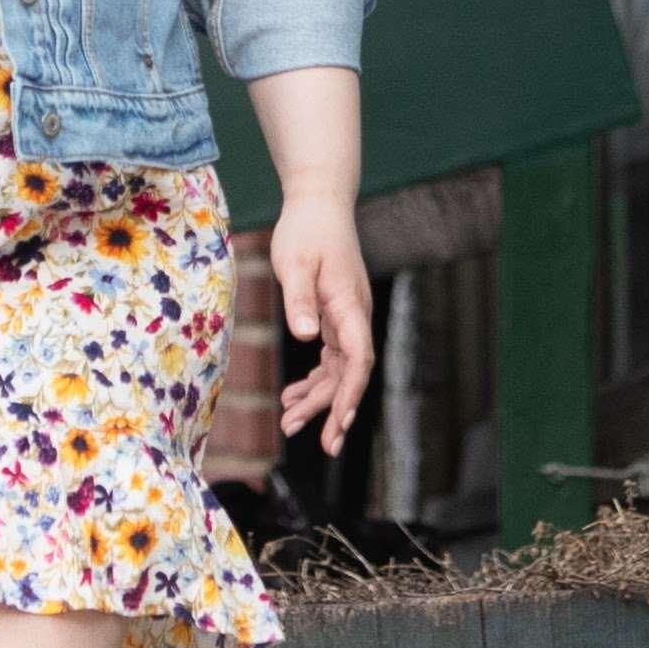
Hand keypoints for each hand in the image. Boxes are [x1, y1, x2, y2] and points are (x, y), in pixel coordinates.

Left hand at [270, 188, 375, 457]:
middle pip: (349, 374)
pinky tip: (294, 396)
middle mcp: (354, 317)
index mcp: (350, 308)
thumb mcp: (294, 262)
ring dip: (318, 398)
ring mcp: (346, 317)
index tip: (340, 423)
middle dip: (334, 410)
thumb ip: (301, 299)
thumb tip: (307, 337)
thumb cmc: (306, 230)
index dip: (350, 395)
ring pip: (338, 370)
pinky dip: (314, 378)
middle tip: (321, 446)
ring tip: (290, 423)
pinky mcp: (334, 314)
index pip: (358, 362)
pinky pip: (329, 356)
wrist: (318, 201)